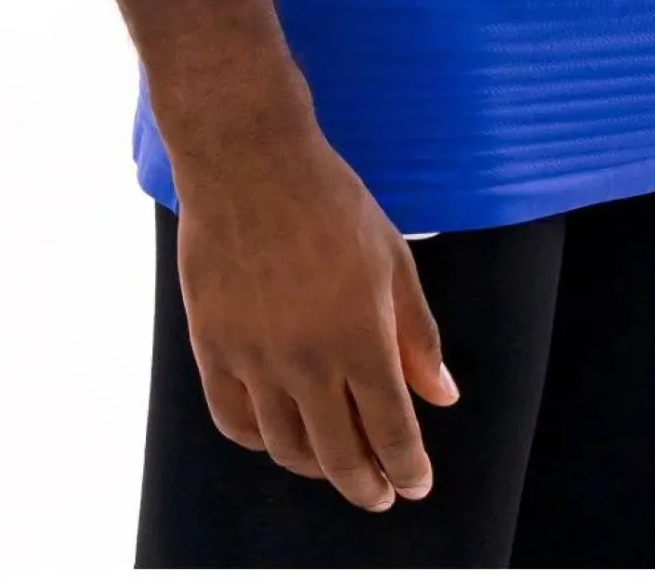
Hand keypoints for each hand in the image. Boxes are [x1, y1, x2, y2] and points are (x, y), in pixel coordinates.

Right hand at [171, 122, 460, 511]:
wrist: (249, 161)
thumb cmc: (330, 201)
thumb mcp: (393, 260)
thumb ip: (418, 334)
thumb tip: (443, 395)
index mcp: (361, 338)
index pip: (392, 433)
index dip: (408, 469)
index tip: (415, 483)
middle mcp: (307, 360)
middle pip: (340, 457)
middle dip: (367, 486)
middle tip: (380, 492)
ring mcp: (254, 358)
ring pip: (286, 448)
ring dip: (316, 466)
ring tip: (333, 461)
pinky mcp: (211, 346)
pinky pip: (233, 421)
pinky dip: (258, 440)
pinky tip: (275, 434)